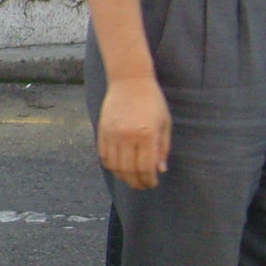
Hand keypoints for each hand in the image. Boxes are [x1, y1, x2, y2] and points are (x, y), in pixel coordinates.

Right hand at [97, 75, 170, 190]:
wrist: (129, 80)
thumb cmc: (152, 100)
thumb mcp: (164, 123)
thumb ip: (162, 148)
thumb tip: (159, 170)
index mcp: (147, 135)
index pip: (146, 167)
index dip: (149, 180)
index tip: (153, 183)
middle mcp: (128, 136)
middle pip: (129, 170)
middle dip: (137, 182)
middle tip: (142, 185)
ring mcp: (112, 134)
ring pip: (115, 166)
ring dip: (123, 177)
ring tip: (131, 179)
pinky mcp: (102, 131)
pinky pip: (104, 156)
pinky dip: (111, 166)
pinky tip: (119, 167)